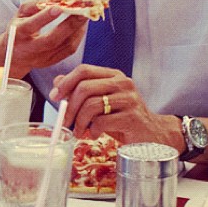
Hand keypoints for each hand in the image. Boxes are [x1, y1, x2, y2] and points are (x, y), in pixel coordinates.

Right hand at [0, 0, 87, 80]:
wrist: (15, 56)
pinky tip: (82, 25)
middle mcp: (30, 49)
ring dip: (78, 30)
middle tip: (83, 11)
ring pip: (64, 46)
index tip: (59, 7)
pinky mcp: (52, 62)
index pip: (31, 26)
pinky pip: (69, 50)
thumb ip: (35, 4)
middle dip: (69, 25)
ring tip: (86, 15)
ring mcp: (42, 58)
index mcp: (18, 34)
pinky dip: (78, 36)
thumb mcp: (20, 13)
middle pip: (52, 40)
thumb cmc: (19, 28)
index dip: (45, 17)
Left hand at [49, 64, 179, 145]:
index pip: (84, 70)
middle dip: (69, 107)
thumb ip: (82, 92)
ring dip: (80, 122)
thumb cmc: (122, 119)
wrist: (152, 136)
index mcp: (113, 76)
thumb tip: (57, 82)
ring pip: (91, 105)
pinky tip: (95, 135)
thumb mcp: (101, 103)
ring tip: (79, 132)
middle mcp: (123, 83)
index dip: (66, 82)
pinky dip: (93, 131)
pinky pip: (102, 122)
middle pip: (85, 87)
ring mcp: (129, 99)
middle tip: (65, 121)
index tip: (55, 97)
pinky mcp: (132, 118)